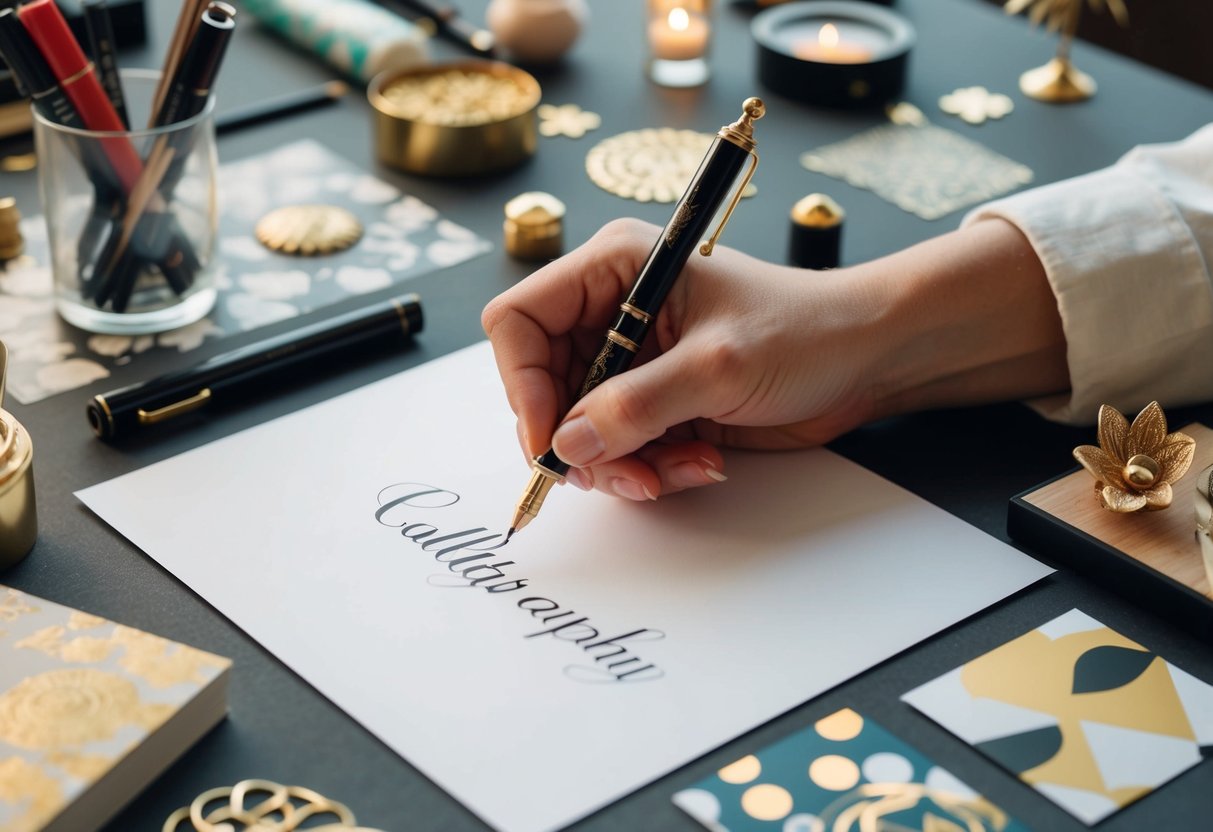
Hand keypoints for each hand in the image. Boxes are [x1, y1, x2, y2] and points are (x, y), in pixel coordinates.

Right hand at [481, 218, 886, 500]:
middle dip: (581, 441)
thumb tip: (566, 445)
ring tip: (678, 469)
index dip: (524, 384)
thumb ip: (636, 406)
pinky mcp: (655, 400)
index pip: (520, 321)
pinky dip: (652, 468)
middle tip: (626, 475)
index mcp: (615, 269)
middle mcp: (612, 312)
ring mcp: (633, 360)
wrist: (866, 358)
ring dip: (622, 464)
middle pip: (544, 387)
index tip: (553, 440)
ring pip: (581, 430)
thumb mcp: (717, 366)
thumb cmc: (804, 331)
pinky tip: (702, 461)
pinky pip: (621, 448)